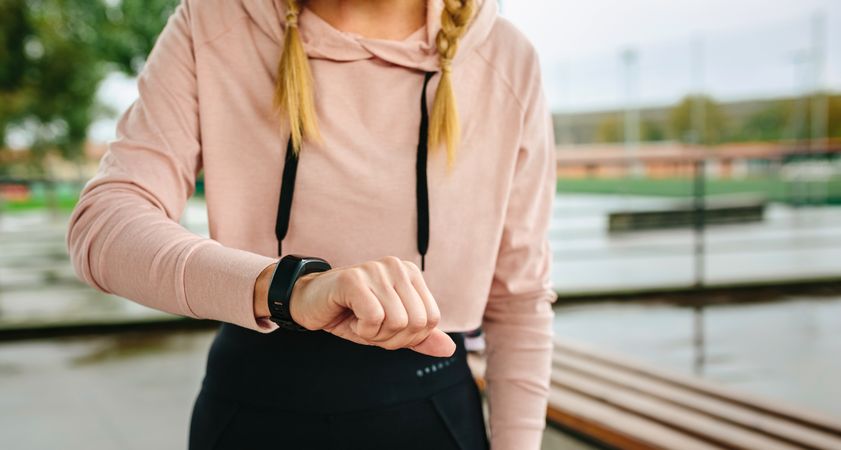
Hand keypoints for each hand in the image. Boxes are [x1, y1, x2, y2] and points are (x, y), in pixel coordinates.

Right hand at [285, 256, 455, 356]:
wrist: (309, 302)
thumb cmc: (351, 314)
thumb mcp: (389, 328)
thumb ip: (419, 337)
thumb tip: (449, 349)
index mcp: (411, 274)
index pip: (432, 320)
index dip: (409, 338)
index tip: (386, 331)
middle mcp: (397, 267)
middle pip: (417, 323)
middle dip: (393, 339)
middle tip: (370, 329)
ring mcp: (376, 269)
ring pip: (397, 322)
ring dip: (375, 335)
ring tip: (359, 322)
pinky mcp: (354, 279)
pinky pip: (375, 317)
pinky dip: (363, 330)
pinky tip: (350, 319)